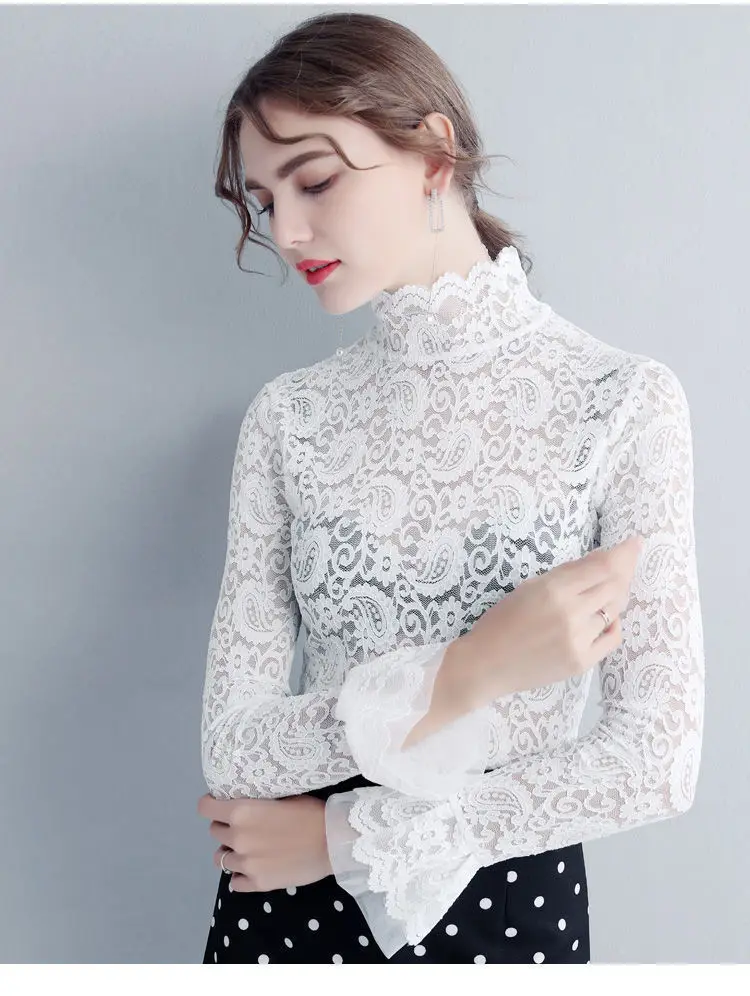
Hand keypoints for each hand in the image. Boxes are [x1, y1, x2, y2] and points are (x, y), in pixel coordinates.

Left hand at [197, 792, 333, 891]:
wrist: (334, 841)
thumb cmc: (311, 812)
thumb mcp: (281, 796)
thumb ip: (256, 804)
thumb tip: (244, 805)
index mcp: (241, 812)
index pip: (205, 808)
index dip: (211, 804)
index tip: (219, 804)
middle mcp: (238, 838)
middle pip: (215, 832)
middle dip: (225, 827)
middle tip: (244, 826)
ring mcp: (246, 864)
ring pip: (221, 859)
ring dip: (232, 851)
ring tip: (249, 849)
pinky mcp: (258, 884)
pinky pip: (235, 883)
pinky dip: (241, 875)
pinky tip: (254, 868)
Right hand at [459, 534, 643, 704]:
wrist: (486, 665)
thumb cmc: (500, 621)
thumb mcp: (528, 587)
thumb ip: (566, 574)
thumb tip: (599, 559)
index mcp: (553, 589)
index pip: (601, 568)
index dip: (621, 554)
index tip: (632, 544)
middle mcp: (571, 613)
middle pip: (614, 587)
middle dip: (625, 571)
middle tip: (630, 560)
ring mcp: (579, 640)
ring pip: (613, 611)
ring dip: (613, 598)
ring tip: (606, 591)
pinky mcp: (582, 662)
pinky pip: (612, 638)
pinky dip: (612, 624)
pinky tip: (604, 619)